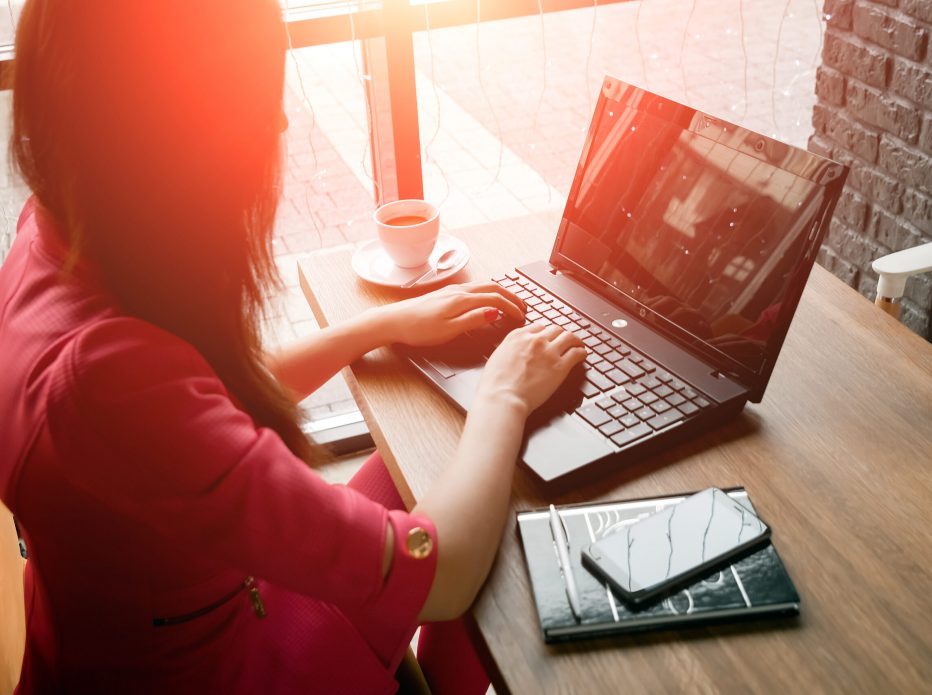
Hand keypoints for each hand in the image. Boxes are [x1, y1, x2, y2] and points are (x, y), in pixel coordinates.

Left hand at [380, 282, 526, 346]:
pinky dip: (488, 292)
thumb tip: (494, 313)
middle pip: (493, 288)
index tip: (521, 317)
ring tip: (511, 303)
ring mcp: (452, 290)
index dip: (512, 308)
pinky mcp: (446, 293)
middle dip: (511, 296)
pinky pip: (475, 288)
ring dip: (501, 292)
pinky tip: (488, 300)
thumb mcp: (448, 330)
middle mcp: (459, 291)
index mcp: (462, 300)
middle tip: (524, 308)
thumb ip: (473, 320)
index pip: (495, 299)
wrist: (393, 321)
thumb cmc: (418, 329)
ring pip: (484, 286)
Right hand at [476, 323, 586, 415]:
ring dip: (575, 340)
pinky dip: (582, 352)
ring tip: (578, 345)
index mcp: (518, 336)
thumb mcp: (497, 357)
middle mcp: (535, 340)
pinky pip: (577, 352)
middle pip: (555, 329)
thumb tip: (515, 351)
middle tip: (564, 341)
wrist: (503, 396)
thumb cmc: (496, 384)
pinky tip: (582, 355)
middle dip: (560, 335)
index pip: (538, 326)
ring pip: (569, 336)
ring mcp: (549, 351)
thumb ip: (509, 349)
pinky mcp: (560, 366)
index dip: (545, 332)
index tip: (548, 338)